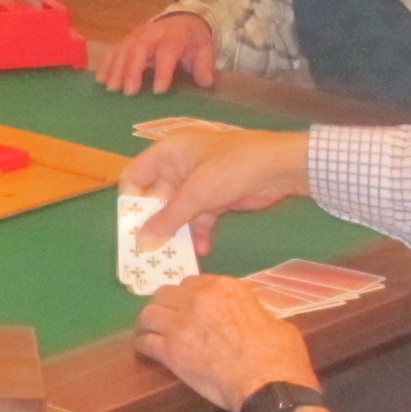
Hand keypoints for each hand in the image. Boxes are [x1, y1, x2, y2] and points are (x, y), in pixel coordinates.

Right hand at [100, 11, 217, 94]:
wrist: (182, 19)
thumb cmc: (192, 40)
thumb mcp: (205, 49)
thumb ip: (205, 65)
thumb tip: (206, 82)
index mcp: (174, 35)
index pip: (167, 52)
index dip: (163, 71)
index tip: (159, 90)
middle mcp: (152, 33)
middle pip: (139, 49)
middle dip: (133, 71)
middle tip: (129, 92)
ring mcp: (136, 35)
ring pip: (123, 50)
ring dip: (116, 69)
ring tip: (112, 88)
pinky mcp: (126, 40)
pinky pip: (114, 51)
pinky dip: (106, 65)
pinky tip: (100, 81)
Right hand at [122, 126, 311, 253]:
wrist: (279, 167)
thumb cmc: (231, 168)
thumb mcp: (196, 193)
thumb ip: (168, 219)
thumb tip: (142, 244)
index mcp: (167, 153)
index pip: (135, 176)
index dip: (131, 202)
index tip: (131, 229)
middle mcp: (178, 167)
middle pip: (155, 199)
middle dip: (155, 225)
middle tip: (149, 253)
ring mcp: (197, 184)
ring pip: (177, 213)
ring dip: (178, 234)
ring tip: (175, 258)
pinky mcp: (214, 198)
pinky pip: (197, 219)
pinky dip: (198, 233)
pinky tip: (202, 249)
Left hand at [134, 274, 317, 411]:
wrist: (268, 384)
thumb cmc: (279, 355)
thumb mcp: (273, 320)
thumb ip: (252, 311)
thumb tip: (250, 317)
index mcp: (226, 287)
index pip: (193, 282)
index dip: (189, 296)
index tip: (190, 308)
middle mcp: (198, 299)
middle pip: (167, 293)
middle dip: (166, 305)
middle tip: (169, 319)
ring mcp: (181, 324)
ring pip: (149, 314)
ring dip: (150, 323)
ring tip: (152, 332)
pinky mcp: (170, 351)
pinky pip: (145, 342)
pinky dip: (144, 345)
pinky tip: (148, 350)